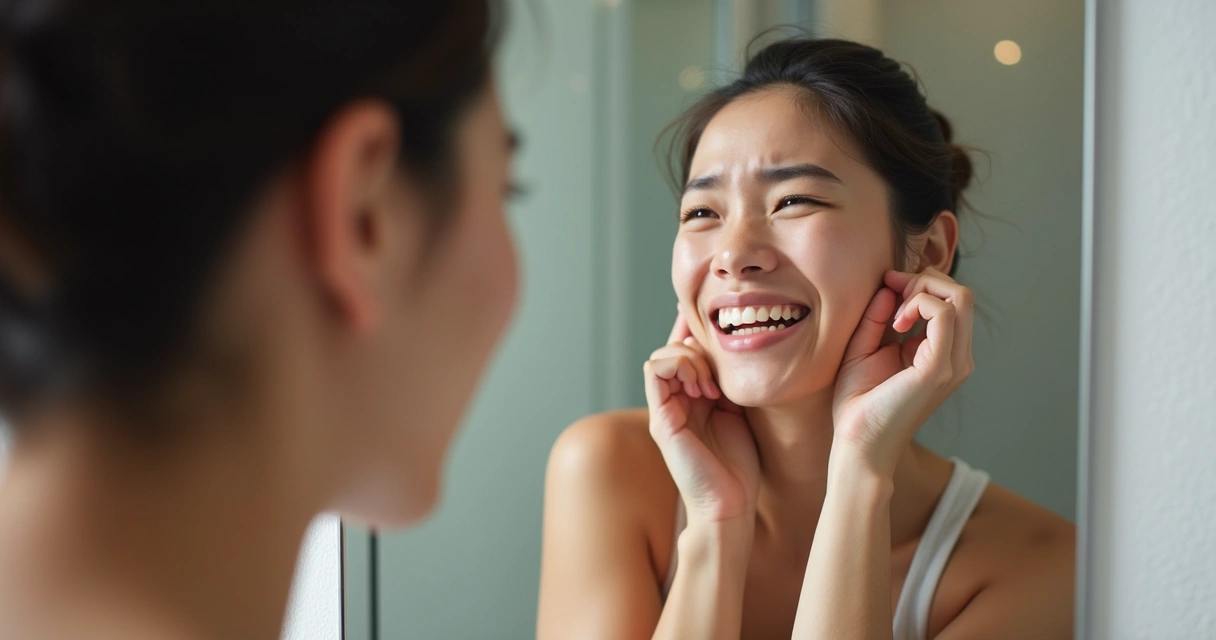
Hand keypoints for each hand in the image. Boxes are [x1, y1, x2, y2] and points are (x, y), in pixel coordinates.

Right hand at [644, 312, 760, 524]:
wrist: (731, 504)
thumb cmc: (738, 466)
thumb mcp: (738, 411)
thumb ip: (728, 383)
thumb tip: (727, 350)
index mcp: (690, 401)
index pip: (684, 353)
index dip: (698, 338)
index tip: (722, 339)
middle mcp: (673, 403)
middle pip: (673, 349)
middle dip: (698, 348)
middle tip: (720, 375)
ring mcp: (664, 410)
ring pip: (661, 355)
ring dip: (689, 358)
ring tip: (711, 385)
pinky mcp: (661, 419)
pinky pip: (654, 371)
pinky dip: (678, 365)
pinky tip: (702, 388)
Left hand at [832, 268, 974, 476]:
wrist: (857, 443)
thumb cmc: (859, 403)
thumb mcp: (865, 347)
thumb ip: (879, 316)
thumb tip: (890, 285)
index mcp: (942, 353)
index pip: (951, 300)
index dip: (920, 282)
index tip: (887, 284)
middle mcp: (956, 358)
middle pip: (961, 293)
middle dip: (924, 280)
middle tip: (892, 292)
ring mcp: (953, 364)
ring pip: (959, 297)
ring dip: (921, 290)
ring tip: (894, 313)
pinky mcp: (940, 368)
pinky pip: (944, 314)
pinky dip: (917, 305)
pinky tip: (896, 325)